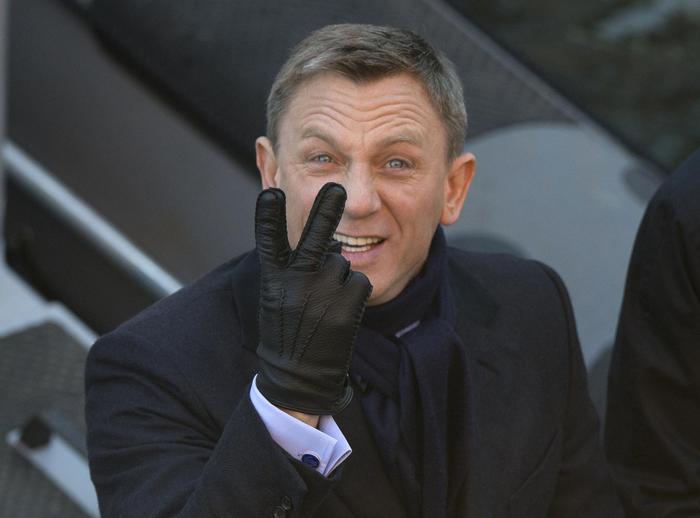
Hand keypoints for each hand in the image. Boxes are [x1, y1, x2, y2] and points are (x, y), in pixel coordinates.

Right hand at [254, 183, 371, 414]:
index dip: (268, 216)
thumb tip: (331, 242)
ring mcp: (323, 295)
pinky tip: (339, 314)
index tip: (272, 193)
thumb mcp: (277, 295)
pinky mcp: (347, 308)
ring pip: (342, 265)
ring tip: (324, 306)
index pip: (268, 241)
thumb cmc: (287, 328)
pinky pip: (359, 283)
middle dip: (326, 210)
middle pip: (314, 239)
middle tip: (336, 187)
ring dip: (338, 278)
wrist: (299, 375)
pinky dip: (353, 294)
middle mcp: (296, 283)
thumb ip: (293, 267)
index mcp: (274, 278)